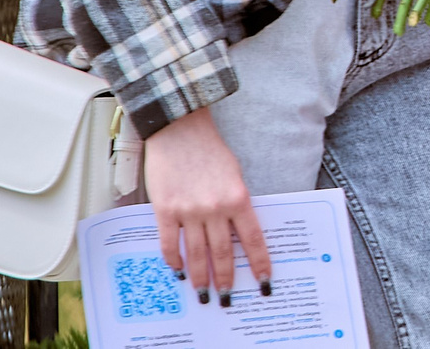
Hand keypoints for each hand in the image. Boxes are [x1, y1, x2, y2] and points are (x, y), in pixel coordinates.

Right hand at [142, 107, 271, 304]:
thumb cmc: (210, 152)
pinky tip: (178, 271)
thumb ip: (236, 204)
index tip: (263, 283)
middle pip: (224, 253)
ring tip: (203, 293)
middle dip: (226, 279)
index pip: (253, 239)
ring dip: (201, 276)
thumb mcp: (235, 175)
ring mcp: (189, 211)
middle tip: (226, 298)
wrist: (179, 131)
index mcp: (238, 198)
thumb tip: (238, 232)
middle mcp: (215, 208)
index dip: (259, 263)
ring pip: (197, 254)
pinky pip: (170, 243)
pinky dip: (174, 260)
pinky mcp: (165, 210)